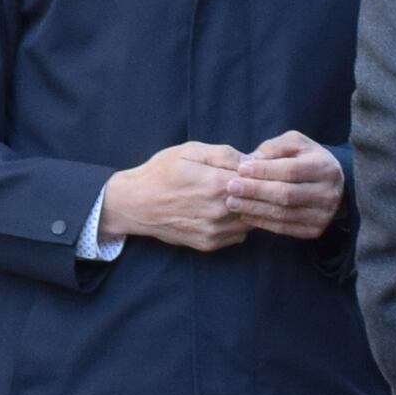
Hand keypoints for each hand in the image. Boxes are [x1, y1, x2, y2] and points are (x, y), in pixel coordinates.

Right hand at [102, 141, 256, 251]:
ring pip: (252, 220)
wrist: (134, 204)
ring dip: (250, 209)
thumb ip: (225, 154)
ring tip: (236, 197)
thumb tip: (254, 160)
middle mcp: (219, 211)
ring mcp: (215, 230)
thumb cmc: (161, 172)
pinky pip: (239, 235)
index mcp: (217, 183)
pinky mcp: (209, 244)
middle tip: (252, 182)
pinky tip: (224, 212)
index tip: (258, 169)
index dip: (262, 173)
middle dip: (260, 191)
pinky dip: (238, 224)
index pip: (259, 180)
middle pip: (259, 202)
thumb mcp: (190, 151)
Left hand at [233, 130, 346, 240]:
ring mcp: (322, 215)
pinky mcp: (314, 230)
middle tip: (231, 188)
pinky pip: (284, 228)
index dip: (264, 170)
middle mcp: (328, 193)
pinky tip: (245, 215)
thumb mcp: (295, 143)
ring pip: (283, 214)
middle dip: (255, 191)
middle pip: (286, 194)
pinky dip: (262, 222)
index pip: (290, 170)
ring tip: (232, 202)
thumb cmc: (306, 159)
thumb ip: (274, 147)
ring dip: (254, 209)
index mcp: (324, 167)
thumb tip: (251, 161)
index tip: (240, 169)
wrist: (333, 185)